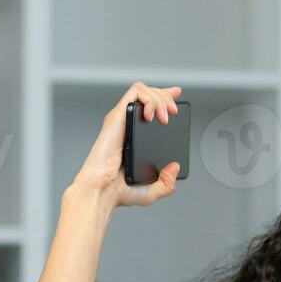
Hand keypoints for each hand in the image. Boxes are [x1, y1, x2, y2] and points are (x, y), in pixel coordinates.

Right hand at [68, 81, 182, 208]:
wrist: (103, 190)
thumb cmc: (118, 191)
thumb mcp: (151, 191)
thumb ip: (166, 183)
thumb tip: (174, 167)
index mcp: (132, 136)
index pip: (147, 107)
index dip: (163, 97)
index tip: (177, 96)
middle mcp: (126, 124)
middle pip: (147, 94)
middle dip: (166, 97)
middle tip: (174, 112)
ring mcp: (121, 119)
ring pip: (142, 90)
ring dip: (160, 98)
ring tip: (165, 117)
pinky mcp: (117, 116)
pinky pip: (135, 93)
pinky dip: (150, 99)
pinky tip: (154, 115)